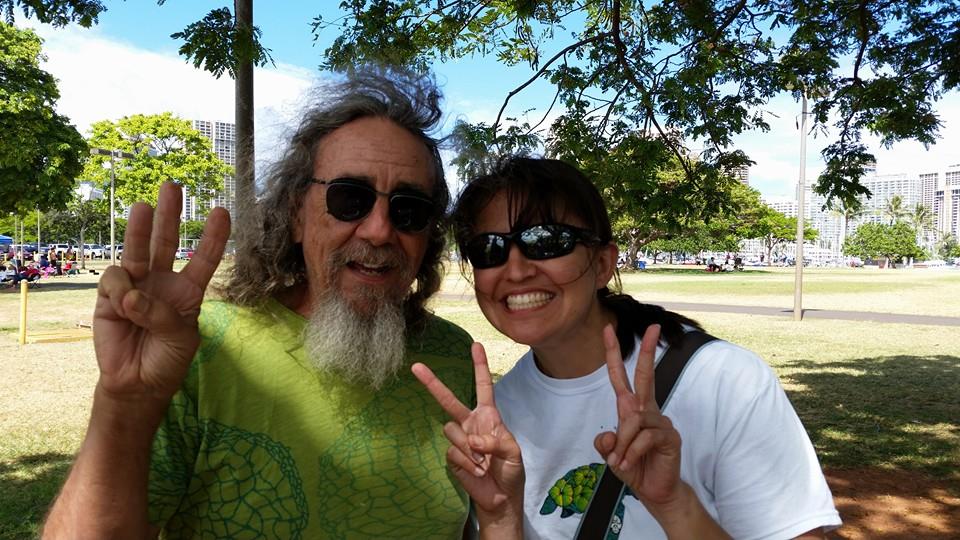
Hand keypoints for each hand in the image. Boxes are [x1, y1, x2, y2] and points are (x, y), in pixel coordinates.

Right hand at [93, 182, 229, 407]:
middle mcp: (163, 282)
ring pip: (138, 250)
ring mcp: (136, 285)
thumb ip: (162, 315)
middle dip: (170, 215)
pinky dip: (120, 290)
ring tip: (142, 207)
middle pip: (168, 242)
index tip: (221, 212)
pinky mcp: (109, 295)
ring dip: (140, 229)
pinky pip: (115, 279)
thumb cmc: (167, 360)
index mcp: (189, 291)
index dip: (213, 237)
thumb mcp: (180, 338)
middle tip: (172, 187)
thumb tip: (134, 295)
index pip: (204, 259)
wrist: (136, 383)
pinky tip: (123, 306)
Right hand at [411, 343, 523, 518]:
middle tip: (416, 367)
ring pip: (452, 430)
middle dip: (433, 383)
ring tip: (484, 462)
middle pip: (448, 400)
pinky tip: (477, 471)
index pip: (483, 387)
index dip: (479, 366)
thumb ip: (495, 441)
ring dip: (470, 449)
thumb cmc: (511, 471)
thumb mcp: (513, 453)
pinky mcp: (451, 455)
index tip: (475, 345)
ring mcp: (459, 439)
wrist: (500, 498)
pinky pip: (453, 451)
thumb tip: (472, 438)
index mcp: (488, 417)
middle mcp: (470, 423)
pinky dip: (467, 462)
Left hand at [594, 324, 683, 507]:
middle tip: (653, 326)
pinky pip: (645, 438)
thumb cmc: (635, 468)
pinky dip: (632, 452)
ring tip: (620, 462)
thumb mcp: (612, 455)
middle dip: (648, 351)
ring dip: (624, 444)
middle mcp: (647, 410)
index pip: (621, 378)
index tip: (608, 329)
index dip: (614, 354)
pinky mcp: (670, 437)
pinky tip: (629, 465)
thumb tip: (607, 436)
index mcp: (631, 409)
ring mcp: (661, 422)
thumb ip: (606, 444)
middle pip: (646, 376)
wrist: (655, 492)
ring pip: (635, 420)